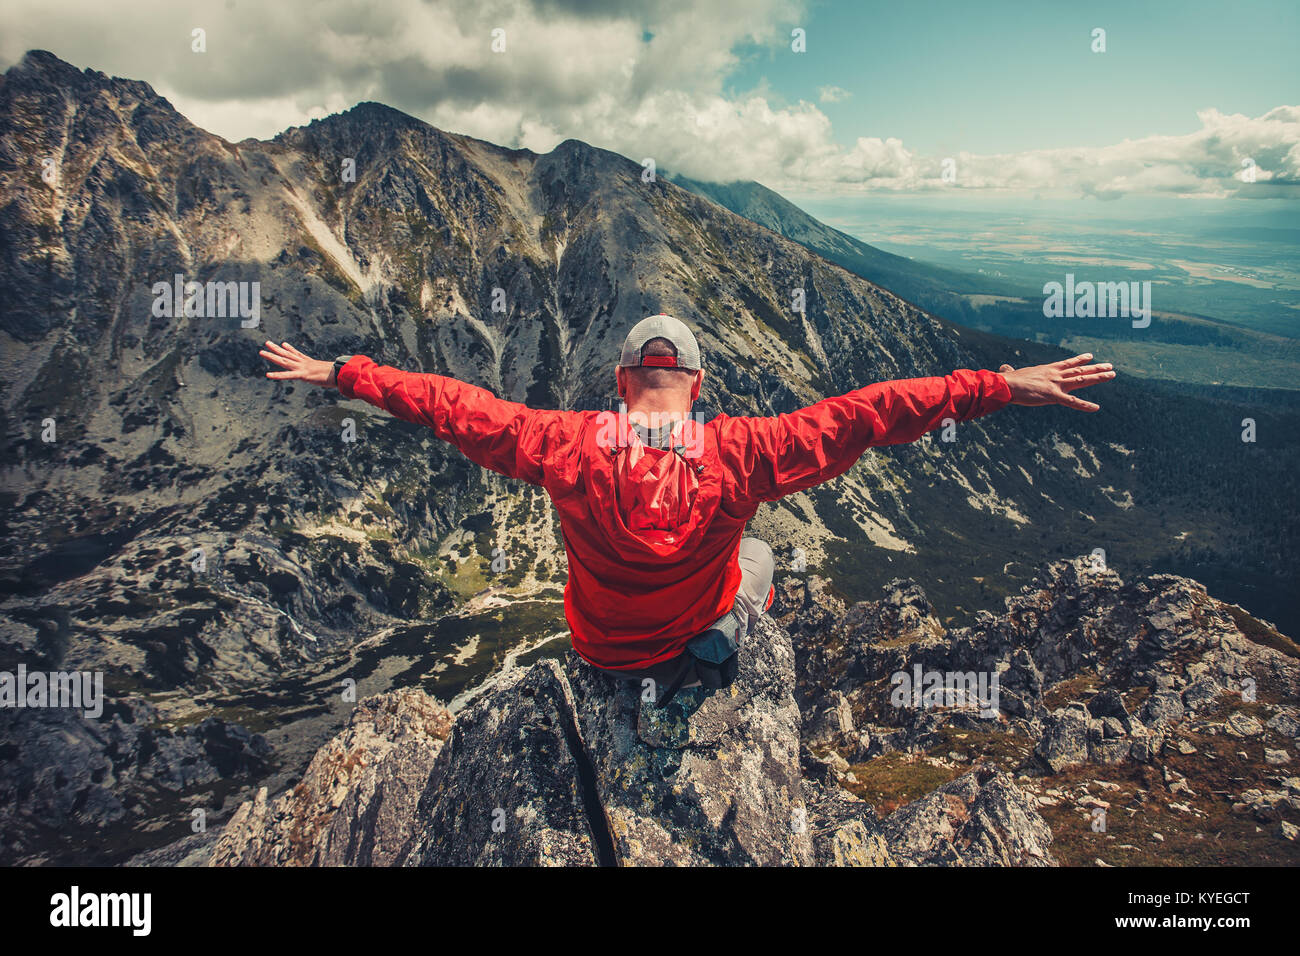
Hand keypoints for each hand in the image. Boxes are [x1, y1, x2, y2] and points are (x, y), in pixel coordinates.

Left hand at [260, 341, 336, 387]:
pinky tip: (268, 375)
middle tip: (267, 343)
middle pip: (288, 355)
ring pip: (284, 361)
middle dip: (277, 349)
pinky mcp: (302, 375)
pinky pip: (287, 375)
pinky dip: (277, 375)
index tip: (283, 344)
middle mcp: (304, 363)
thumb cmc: (339, 374)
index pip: (297, 354)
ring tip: (261, 352)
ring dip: (272, 356)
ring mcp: (302, 368)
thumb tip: (336, 375)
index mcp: (310, 363)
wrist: (341, 373)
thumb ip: (328, 372)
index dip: (289, 349)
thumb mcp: (331, 372)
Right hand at [998, 353, 1114, 412]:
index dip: (1080, 360)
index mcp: (1047, 369)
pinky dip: (1084, 405)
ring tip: (1112, 374)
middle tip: (1110, 366)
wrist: (1006, 384)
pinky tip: (1096, 408)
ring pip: (1082, 380)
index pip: (1067, 363)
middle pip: (1080, 370)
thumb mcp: (1012, 373)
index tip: (1091, 356)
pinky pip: (1072, 402)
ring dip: (1098, 377)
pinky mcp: (1053, 396)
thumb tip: (1003, 368)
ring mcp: (1056, 384)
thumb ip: (1011, 371)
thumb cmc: (1007, 380)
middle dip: (1096, 368)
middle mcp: (1055, 375)